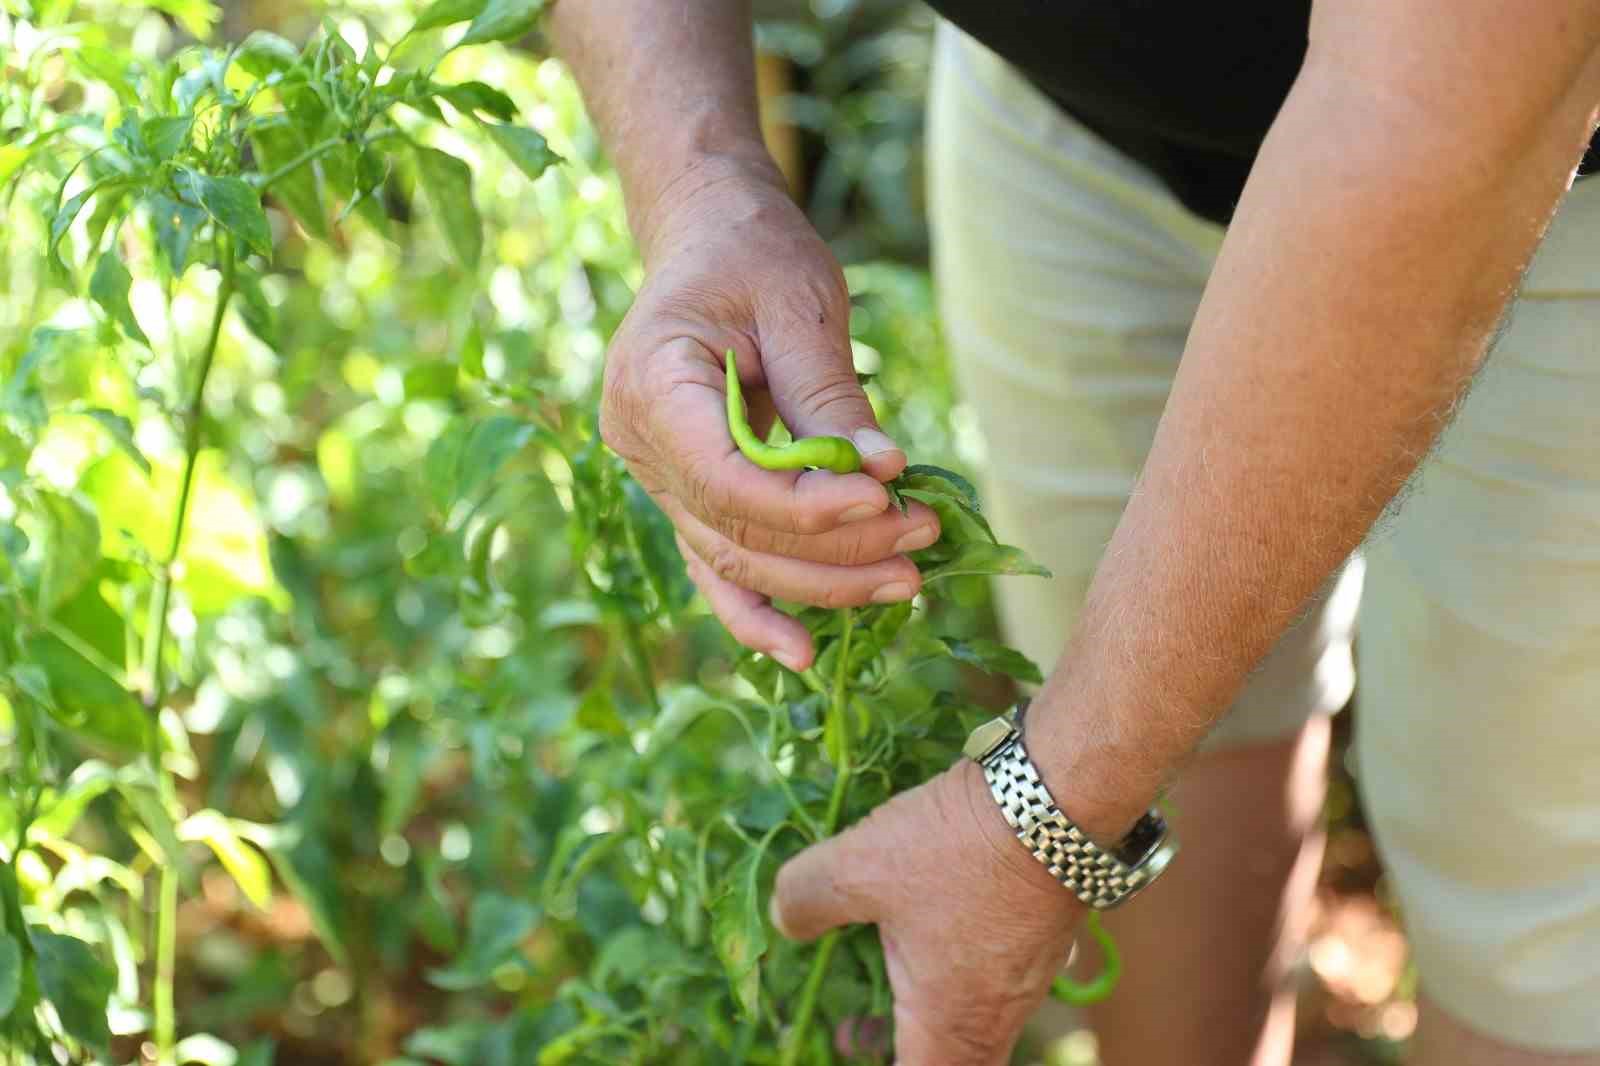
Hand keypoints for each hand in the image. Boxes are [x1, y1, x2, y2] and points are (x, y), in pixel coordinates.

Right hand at [600, 158, 938, 669]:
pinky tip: (804, 652)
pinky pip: (718, 565)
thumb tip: (883, 476)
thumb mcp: (800, 305)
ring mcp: (657, 478)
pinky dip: (759, 610)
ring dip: (819, 583)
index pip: (726, 478)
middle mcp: (638, 446)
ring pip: (733, 559)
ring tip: (907, 582)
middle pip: (735, 531)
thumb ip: (830, 396)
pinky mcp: (686, 495)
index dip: (807, 507)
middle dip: (833, 550)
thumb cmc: (752, 254)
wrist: (708, 238)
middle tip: (923, 542)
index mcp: (650, 384)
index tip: (888, 502)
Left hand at [771, 760, 1084, 1065]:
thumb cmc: (955, 849)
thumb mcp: (859, 866)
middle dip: (912, 1050)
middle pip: (957, 1060)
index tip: (850, 1045)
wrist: (1056, 797)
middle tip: (865, 1027)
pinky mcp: (1047, 931)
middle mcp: (999, 1014)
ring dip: (939, 1003)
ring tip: (895, 963)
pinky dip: (967, 959)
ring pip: (982, 1015)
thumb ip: (810, 897)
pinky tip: (943, 913)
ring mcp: (1032, 974)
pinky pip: (1002, 969)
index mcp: (950, 1023)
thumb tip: (785, 920)